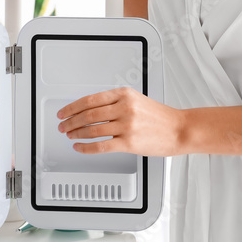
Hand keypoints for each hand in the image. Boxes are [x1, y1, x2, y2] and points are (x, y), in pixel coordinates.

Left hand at [56, 87, 185, 156]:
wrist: (179, 129)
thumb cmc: (160, 116)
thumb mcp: (137, 99)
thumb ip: (115, 102)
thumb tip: (90, 110)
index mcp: (124, 94)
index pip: (90, 99)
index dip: (72, 107)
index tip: (64, 112)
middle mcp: (124, 107)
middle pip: (88, 114)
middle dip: (71, 121)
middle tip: (63, 125)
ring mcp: (126, 125)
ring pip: (92, 129)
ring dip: (76, 133)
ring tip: (70, 136)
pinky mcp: (129, 142)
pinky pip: (101, 146)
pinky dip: (86, 147)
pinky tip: (80, 147)